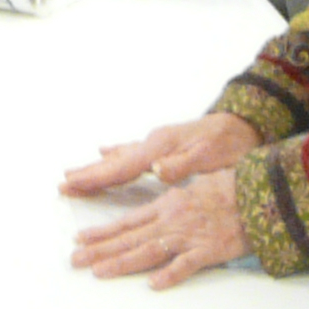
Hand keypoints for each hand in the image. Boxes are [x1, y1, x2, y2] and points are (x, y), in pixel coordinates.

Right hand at [60, 112, 261, 197]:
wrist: (245, 124)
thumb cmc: (231, 144)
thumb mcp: (211, 157)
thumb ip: (184, 164)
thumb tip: (158, 170)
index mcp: (161, 148)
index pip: (122, 167)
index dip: (97, 178)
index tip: (73, 184)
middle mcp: (154, 143)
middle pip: (115, 162)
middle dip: (89, 174)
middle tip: (63, 184)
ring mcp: (158, 143)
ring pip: (120, 157)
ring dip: (97, 167)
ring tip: (75, 174)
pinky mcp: (164, 145)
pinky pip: (131, 152)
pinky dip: (115, 154)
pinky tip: (106, 150)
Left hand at [69, 168, 249, 288]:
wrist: (259, 194)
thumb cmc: (229, 187)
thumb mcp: (194, 182)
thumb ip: (172, 190)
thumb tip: (156, 187)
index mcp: (167, 204)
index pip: (127, 221)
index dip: (102, 232)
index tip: (81, 239)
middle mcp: (172, 220)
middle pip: (130, 238)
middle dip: (100, 250)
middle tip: (76, 260)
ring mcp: (189, 237)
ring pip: (149, 252)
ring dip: (122, 263)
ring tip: (99, 272)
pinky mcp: (209, 251)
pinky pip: (186, 265)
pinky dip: (170, 274)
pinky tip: (153, 284)